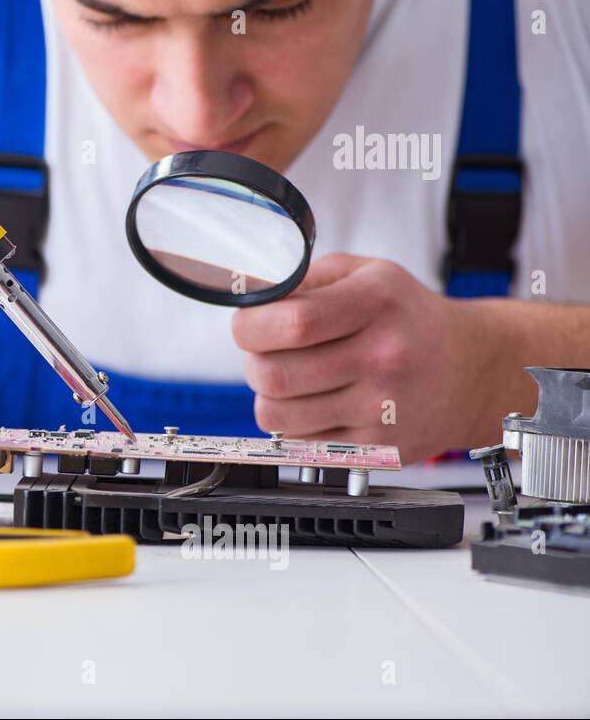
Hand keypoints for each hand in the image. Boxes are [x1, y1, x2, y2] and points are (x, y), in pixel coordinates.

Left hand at [231, 252, 487, 462]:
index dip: (250, 326)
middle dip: (253, 362)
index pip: (291, 322)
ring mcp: (381, 408)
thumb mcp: (367, 273)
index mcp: (377, 303)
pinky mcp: (376, 446)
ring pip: (276, 413)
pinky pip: (299, 442)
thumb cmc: (408, 319)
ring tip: (293, 379)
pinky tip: (317, 404)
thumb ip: (307, 278)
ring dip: (269, 396)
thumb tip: (254, 295)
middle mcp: (383, 356)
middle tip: (268, 354)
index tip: (248, 326)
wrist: (472, 370)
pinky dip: (294, 424)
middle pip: (273, 373)